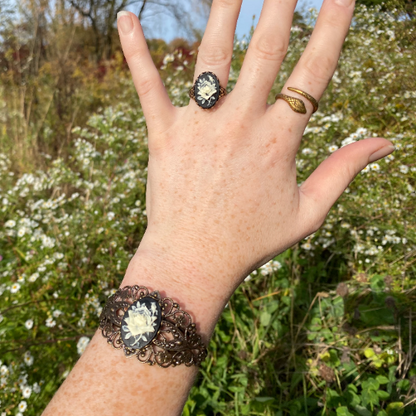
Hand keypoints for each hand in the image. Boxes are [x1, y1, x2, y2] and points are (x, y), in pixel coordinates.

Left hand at [117, 0, 393, 309]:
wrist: (195, 261)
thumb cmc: (252, 240)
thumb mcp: (308, 212)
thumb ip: (344, 172)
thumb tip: (384, 143)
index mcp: (279, 141)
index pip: (314, 72)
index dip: (333, 27)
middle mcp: (240, 124)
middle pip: (266, 49)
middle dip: (281, 2)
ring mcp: (199, 127)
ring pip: (211, 56)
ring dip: (223, 10)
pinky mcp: (163, 135)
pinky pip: (148, 86)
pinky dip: (135, 52)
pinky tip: (127, 17)